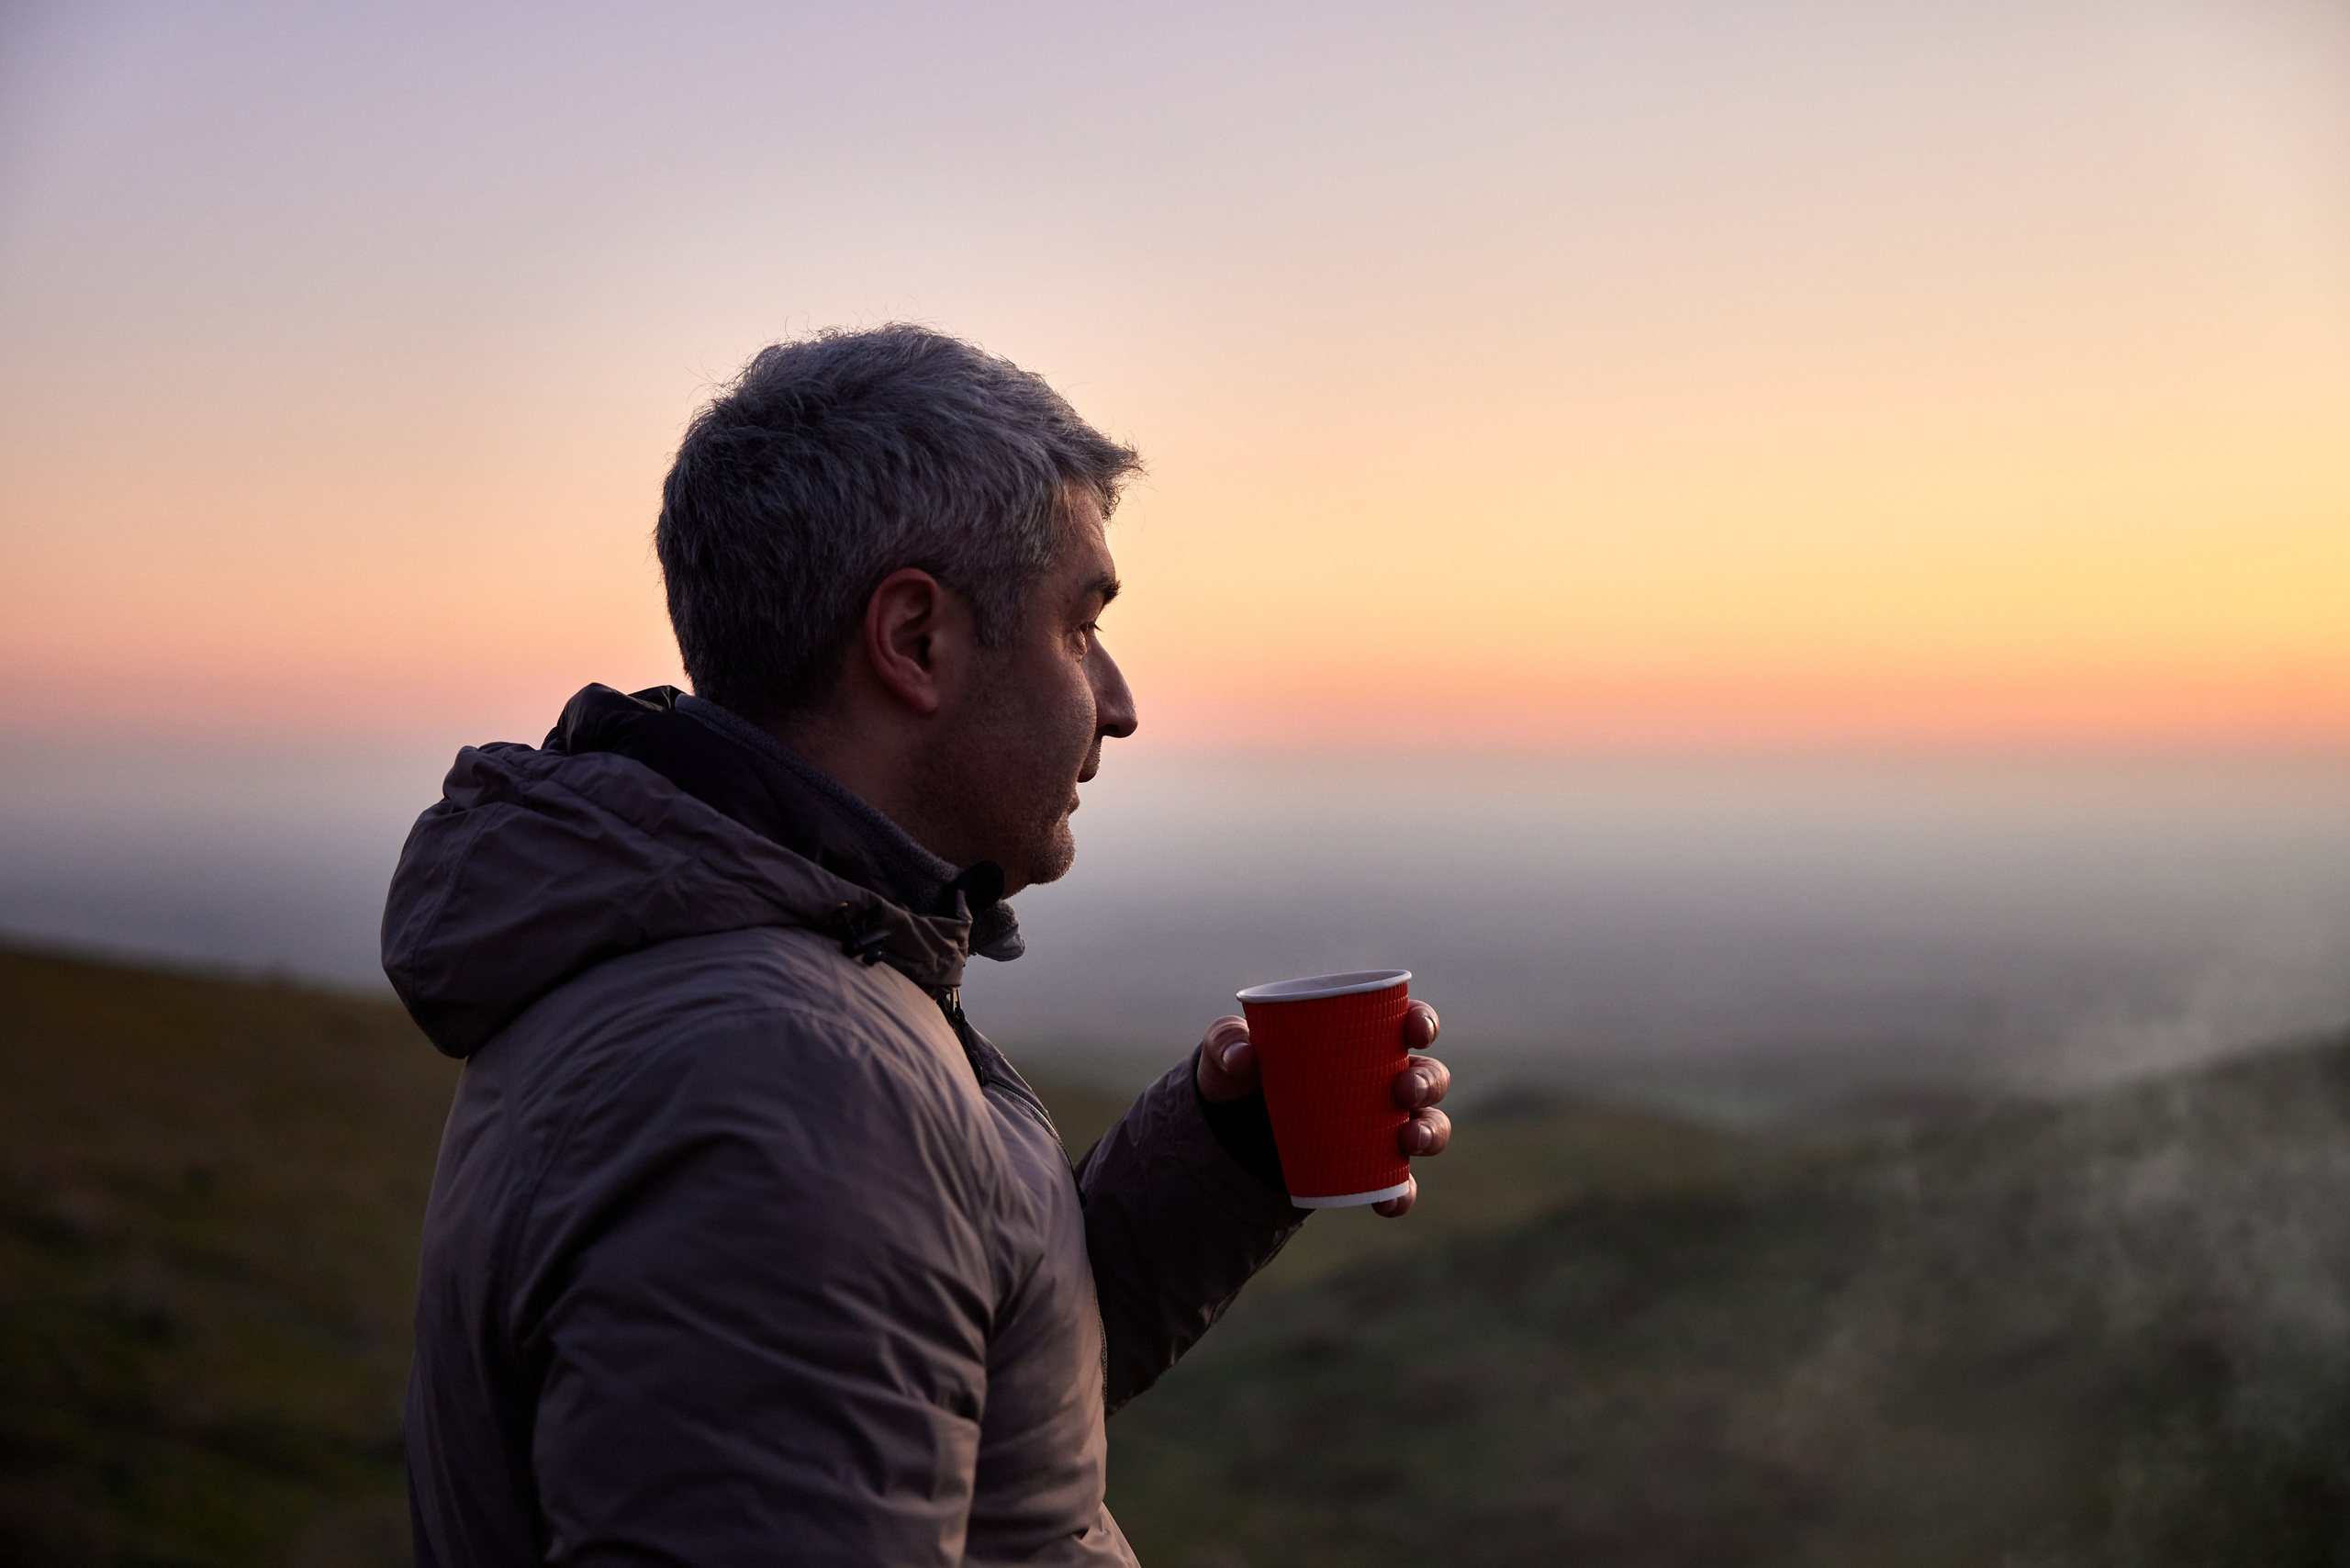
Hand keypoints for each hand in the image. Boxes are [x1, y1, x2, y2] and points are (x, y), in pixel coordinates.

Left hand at [1194, 1001, 1450, 1217]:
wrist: (1228, 1136)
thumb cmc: (1238, 1075)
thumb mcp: (1224, 1053)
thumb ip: (1225, 1044)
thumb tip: (1242, 1058)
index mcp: (1360, 1038)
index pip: (1407, 1023)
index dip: (1422, 1022)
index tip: (1415, 1030)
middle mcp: (1382, 1080)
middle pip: (1429, 1075)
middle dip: (1428, 1082)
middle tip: (1403, 1090)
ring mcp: (1379, 1126)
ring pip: (1428, 1125)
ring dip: (1430, 1132)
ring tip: (1408, 1140)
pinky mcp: (1368, 1167)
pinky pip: (1399, 1183)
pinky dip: (1401, 1194)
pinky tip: (1389, 1202)